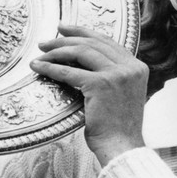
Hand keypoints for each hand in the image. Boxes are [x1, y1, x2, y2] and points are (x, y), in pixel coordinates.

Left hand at [30, 23, 146, 165]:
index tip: (65, 30)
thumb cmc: (117, 127)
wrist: (122, 147)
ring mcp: (117, 74)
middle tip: (46, 41)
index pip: (107, 42)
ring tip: (40, 53)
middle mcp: (130, 67)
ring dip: (57, 51)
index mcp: (137, 67)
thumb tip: (87, 64)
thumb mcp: (122, 95)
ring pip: (81, 52)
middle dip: (66, 38)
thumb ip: (113, 77)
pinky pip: (70, 72)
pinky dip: (51, 68)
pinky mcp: (101, 85)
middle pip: (93, 42)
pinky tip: (39, 67)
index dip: (84, 33)